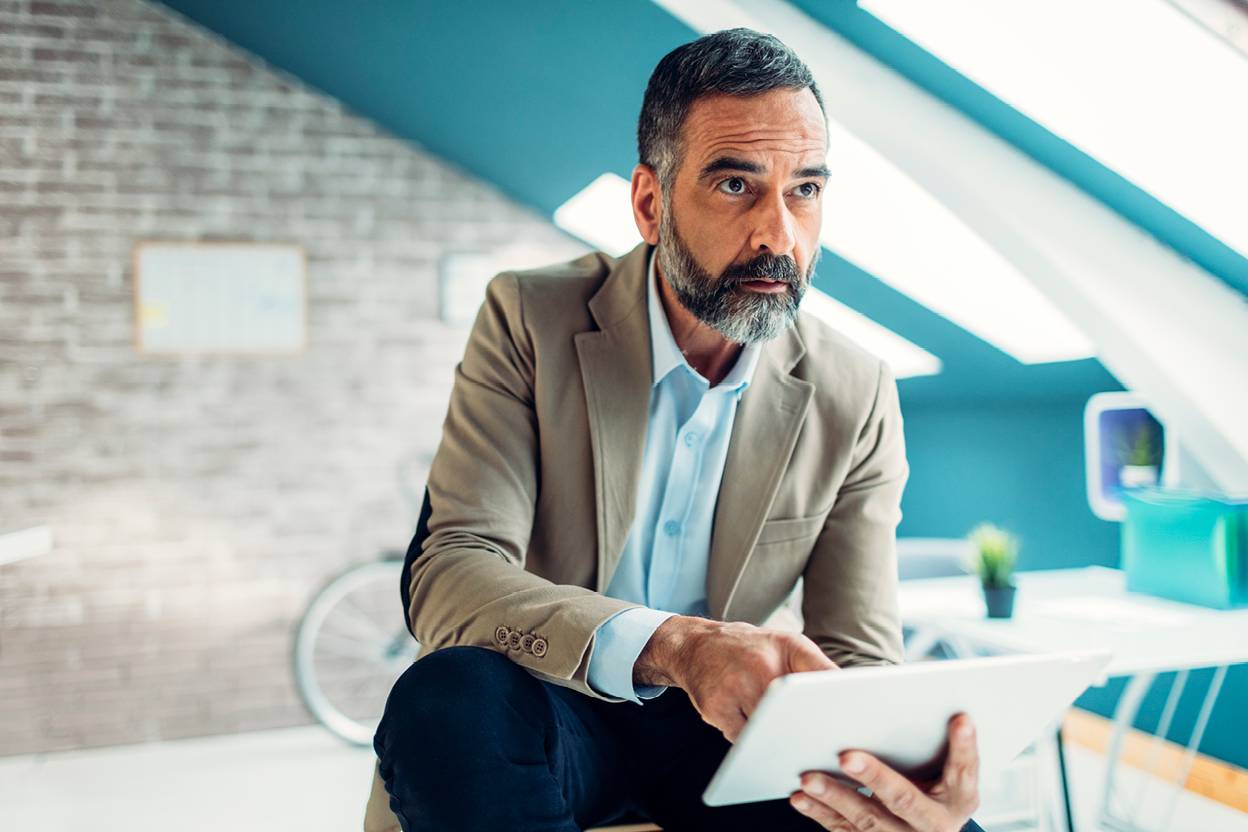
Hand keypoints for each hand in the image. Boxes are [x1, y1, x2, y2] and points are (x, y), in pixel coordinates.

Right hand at [635, 615, 837, 741]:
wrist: (695, 645)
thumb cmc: (750, 649)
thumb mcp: (788, 645)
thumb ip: (818, 667)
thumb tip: (851, 695)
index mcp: (788, 647)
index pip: (822, 674)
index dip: (837, 701)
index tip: (848, 723)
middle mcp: (762, 665)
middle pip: (795, 714)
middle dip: (808, 731)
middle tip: (820, 747)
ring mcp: (736, 687)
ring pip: (768, 731)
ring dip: (778, 741)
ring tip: (789, 747)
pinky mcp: (716, 708)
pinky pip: (744, 740)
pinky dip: (751, 742)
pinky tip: (754, 735)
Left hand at [788, 713, 979, 831]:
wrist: (926, 823)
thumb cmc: (935, 778)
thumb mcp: (946, 764)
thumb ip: (937, 739)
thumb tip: (926, 701)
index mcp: (961, 797)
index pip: (965, 769)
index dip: (963, 745)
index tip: (960, 718)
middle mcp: (936, 824)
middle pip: (904, 800)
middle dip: (875, 778)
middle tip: (846, 757)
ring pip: (868, 819)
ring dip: (835, 796)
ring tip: (808, 776)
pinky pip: (844, 830)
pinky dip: (820, 813)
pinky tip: (800, 796)